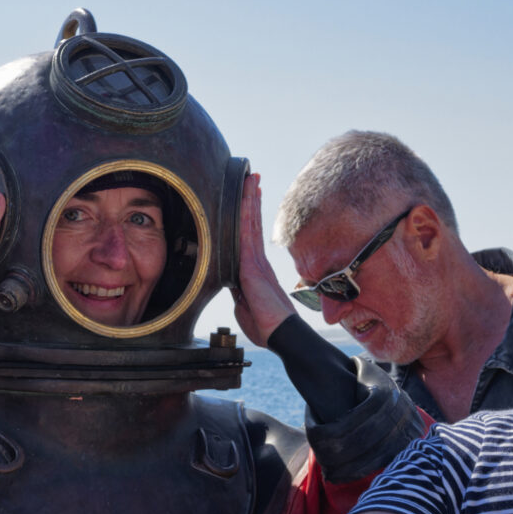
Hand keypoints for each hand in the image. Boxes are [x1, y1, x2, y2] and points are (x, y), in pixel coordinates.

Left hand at [231, 173, 295, 347]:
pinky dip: (245, 214)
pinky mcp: (253, 265)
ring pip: (250, 224)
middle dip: (251, 202)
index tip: (250, 201)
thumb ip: (238, 293)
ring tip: (250, 179)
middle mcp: (258, 262)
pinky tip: (245, 198)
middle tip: (251, 180)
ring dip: (249, 201)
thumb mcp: (244, 307)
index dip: (249, 219)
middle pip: (252, 225)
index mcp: (255, 271)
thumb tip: (233, 286)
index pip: (249, 238)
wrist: (279, 334)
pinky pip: (246, 234)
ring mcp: (256, 262)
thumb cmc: (265, 326)